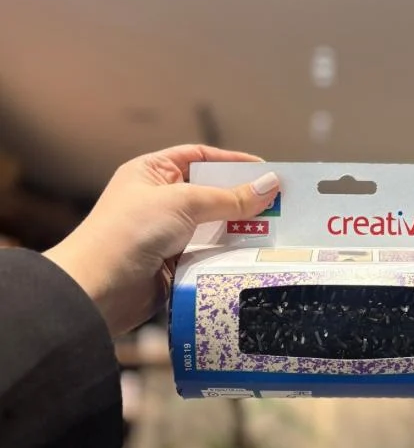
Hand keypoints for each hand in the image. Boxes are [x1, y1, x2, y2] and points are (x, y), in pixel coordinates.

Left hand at [45, 144, 279, 336]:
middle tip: (280, 206)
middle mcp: (160, 202)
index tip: (266, 172)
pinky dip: (229, 256)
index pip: (199, 158)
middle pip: (212, 195)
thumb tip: (270, 186)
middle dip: (243, 200)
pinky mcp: (176, 266)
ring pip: (214, 229)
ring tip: (275, 232)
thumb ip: (228, 198)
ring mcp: (168, 235)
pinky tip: (252, 256)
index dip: (233, 162)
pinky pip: (210, 256)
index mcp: (152, 174)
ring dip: (240, 231)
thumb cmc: (127, 233)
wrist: (98, 290)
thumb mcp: (182, 203)